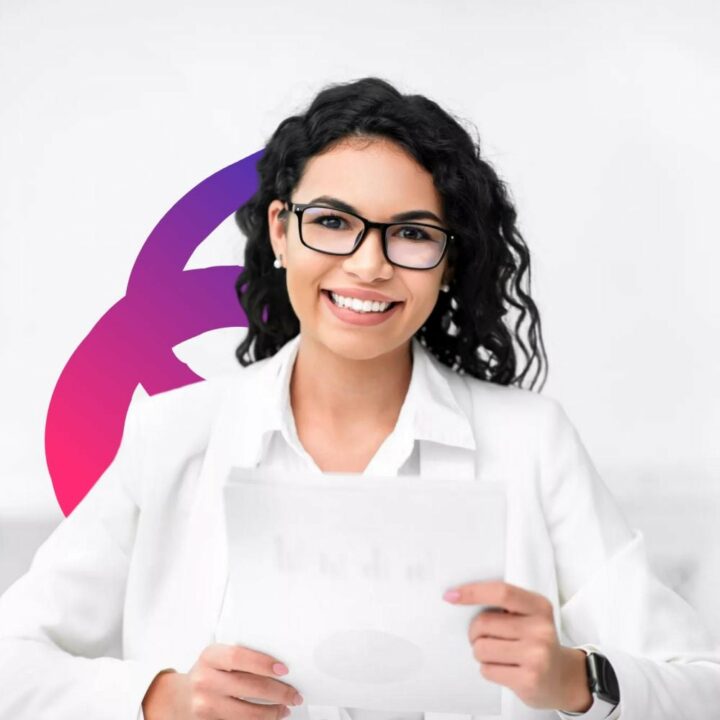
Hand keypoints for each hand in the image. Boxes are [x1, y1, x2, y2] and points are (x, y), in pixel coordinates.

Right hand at [142, 643, 303, 719]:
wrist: (178, 698)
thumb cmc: (208, 673)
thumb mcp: (217, 658)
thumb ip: (240, 658)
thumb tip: (279, 665)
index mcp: (210, 656)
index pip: (239, 656)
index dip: (263, 663)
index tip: (284, 669)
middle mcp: (205, 680)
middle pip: (248, 686)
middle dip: (277, 692)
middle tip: (294, 694)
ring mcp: (204, 705)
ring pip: (246, 713)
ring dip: (272, 712)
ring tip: (285, 708)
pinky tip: (270, 717)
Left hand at [442, 581, 591, 712]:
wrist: (563, 679)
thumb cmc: (537, 643)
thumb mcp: (530, 616)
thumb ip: (504, 606)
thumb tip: (461, 597)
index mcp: (539, 607)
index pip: (501, 592)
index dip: (473, 592)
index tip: (452, 595)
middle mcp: (541, 629)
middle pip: (484, 622)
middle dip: (474, 632)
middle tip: (482, 637)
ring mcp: (536, 655)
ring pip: (481, 648)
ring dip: (481, 653)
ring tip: (497, 655)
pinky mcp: (529, 679)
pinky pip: (487, 670)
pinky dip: (488, 669)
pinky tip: (505, 669)